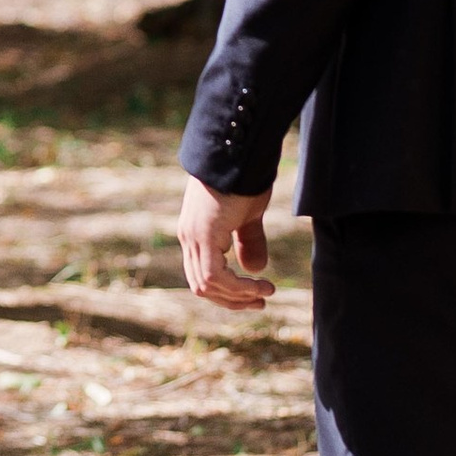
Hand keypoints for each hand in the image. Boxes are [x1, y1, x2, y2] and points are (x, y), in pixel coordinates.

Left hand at [178, 177, 275, 309]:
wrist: (239, 152)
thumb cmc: (244, 178)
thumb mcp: (249, 215)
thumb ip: (248, 241)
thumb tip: (254, 270)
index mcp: (196, 233)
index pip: (203, 276)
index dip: (227, 292)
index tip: (254, 296)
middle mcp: (189, 237)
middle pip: (202, 285)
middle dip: (232, 299)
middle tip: (260, 302)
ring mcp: (193, 236)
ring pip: (207, 284)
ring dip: (238, 295)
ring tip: (266, 292)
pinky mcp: (202, 234)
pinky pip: (214, 275)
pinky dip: (237, 287)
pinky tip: (260, 284)